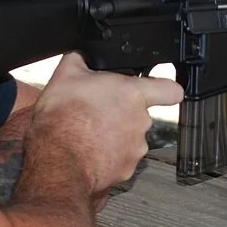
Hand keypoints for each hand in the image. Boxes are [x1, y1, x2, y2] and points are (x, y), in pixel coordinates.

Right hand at [27, 53, 181, 197]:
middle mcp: (140, 122)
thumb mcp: (65, 76)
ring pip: (129, 140)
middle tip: (96, 114)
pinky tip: (88, 153)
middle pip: (139, 116)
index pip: (170, 89)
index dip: (165, 90)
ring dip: (114, 138)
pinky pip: (120, 161)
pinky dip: (107, 159)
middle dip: (121, 115)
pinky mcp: (126, 170)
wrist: (56, 160)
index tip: (159, 92)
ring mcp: (135, 148)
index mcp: (131, 94)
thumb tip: (81, 55)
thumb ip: (81, 60)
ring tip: (87, 136)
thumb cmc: (63, 118)